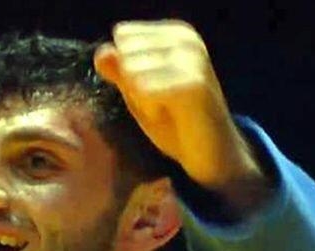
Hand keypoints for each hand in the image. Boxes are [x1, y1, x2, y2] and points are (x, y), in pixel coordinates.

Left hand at [94, 20, 266, 200]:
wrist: (212, 153)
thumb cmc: (176, 122)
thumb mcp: (139, 93)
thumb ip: (119, 70)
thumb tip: (101, 53)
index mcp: (176, 32)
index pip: (123, 36)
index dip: (128, 70)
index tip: (155, 88)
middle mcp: (187, 39)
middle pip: (126, 54)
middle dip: (134, 85)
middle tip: (162, 103)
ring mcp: (193, 59)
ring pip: (132, 71)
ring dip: (143, 100)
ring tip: (168, 110)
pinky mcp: (193, 82)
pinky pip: (144, 90)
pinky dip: (151, 109)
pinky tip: (174, 116)